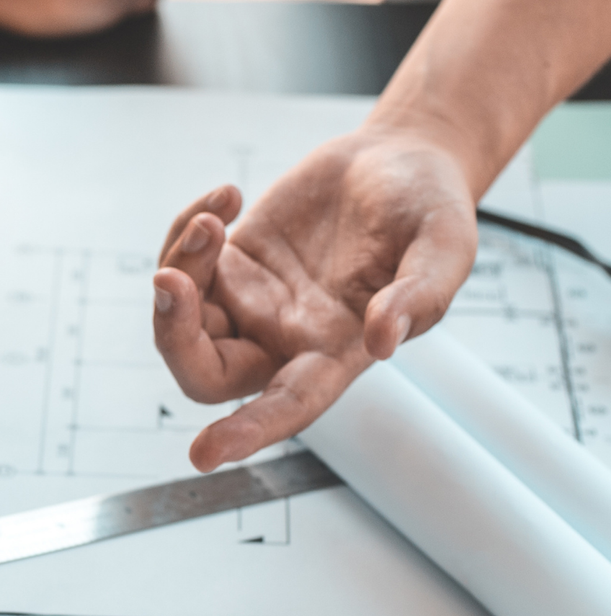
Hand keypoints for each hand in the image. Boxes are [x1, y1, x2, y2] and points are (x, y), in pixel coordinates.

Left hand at [152, 128, 478, 469]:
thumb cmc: (429, 210)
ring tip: (216, 217)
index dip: (248, 433)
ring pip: (182, 318)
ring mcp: (248, 301)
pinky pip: (181, 264)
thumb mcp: (445, 246)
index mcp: (335, 352)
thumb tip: (381, 341)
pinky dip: (185, 231)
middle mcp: (282, 337)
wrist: (400, 160)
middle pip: (204, 373)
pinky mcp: (229, 262)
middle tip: (171, 277)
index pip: (287, 407)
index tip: (205, 454)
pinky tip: (227, 196)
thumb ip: (418, 296)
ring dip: (180, 265)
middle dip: (173, 334)